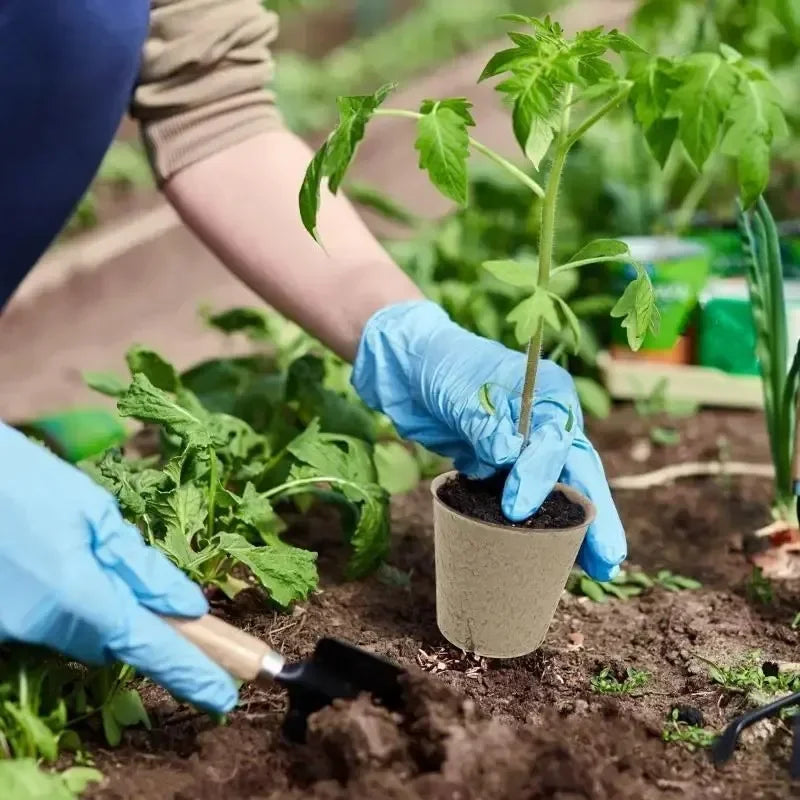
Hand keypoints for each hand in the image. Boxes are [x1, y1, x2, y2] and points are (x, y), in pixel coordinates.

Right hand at [0, 423, 237, 711]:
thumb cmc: (24, 482)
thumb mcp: (94, 512)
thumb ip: (141, 566)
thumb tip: (188, 607)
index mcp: (78, 595)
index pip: (149, 646)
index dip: (190, 672)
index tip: (224, 698)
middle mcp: (43, 626)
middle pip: (114, 641)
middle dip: (139, 622)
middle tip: (148, 586)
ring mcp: (15, 630)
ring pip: (83, 633)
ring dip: (102, 606)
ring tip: (81, 549)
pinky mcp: (0, 626)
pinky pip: (51, 624)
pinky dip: (69, 600)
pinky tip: (53, 556)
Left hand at [352, 300, 624, 579]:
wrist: (409, 368)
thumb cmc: (441, 365)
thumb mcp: (463, 390)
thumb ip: (485, 422)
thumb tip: (507, 454)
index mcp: (548, 394)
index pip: (557, 441)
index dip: (540, 478)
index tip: (515, 508)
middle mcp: (546, 422)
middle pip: (580, 473)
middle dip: (596, 518)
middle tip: (608, 562)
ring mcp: (526, 446)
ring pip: (560, 490)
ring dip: (574, 528)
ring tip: (593, 570)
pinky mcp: (503, 465)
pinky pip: (527, 498)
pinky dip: (537, 524)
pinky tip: (548, 554)